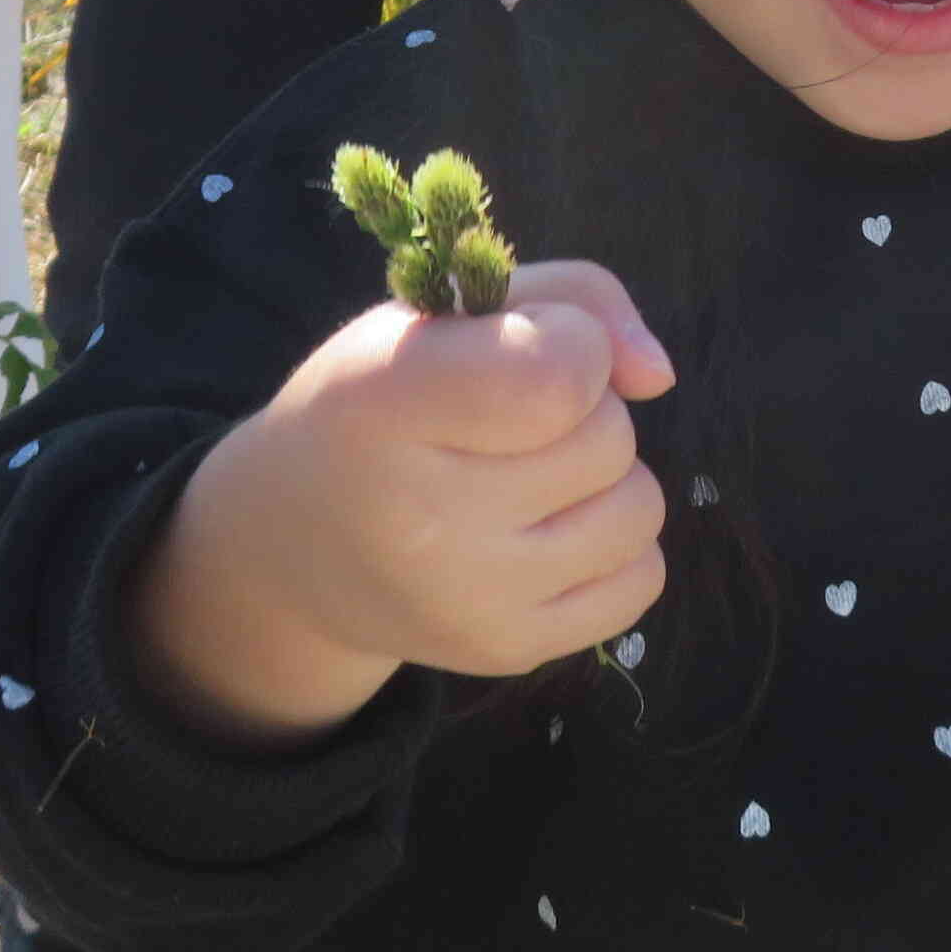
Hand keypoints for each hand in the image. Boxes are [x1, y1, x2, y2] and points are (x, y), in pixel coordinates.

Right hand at [132, 260, 676, 744]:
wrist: (291, 542)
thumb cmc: (379, 402)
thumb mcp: (442, 314)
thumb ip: (569, 299)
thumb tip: (659, 375)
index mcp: (384, 401)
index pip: (558, 373)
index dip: (574, 344)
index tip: (530, 346)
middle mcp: (421, 515)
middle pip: (607, 439)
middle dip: (583, 411)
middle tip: (508, 422)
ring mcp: (466, 598)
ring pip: (639, 508)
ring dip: (606, 478)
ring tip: (530, 475)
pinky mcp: (506, 652)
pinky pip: (641, 580)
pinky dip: (614, 545)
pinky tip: (545, 531)